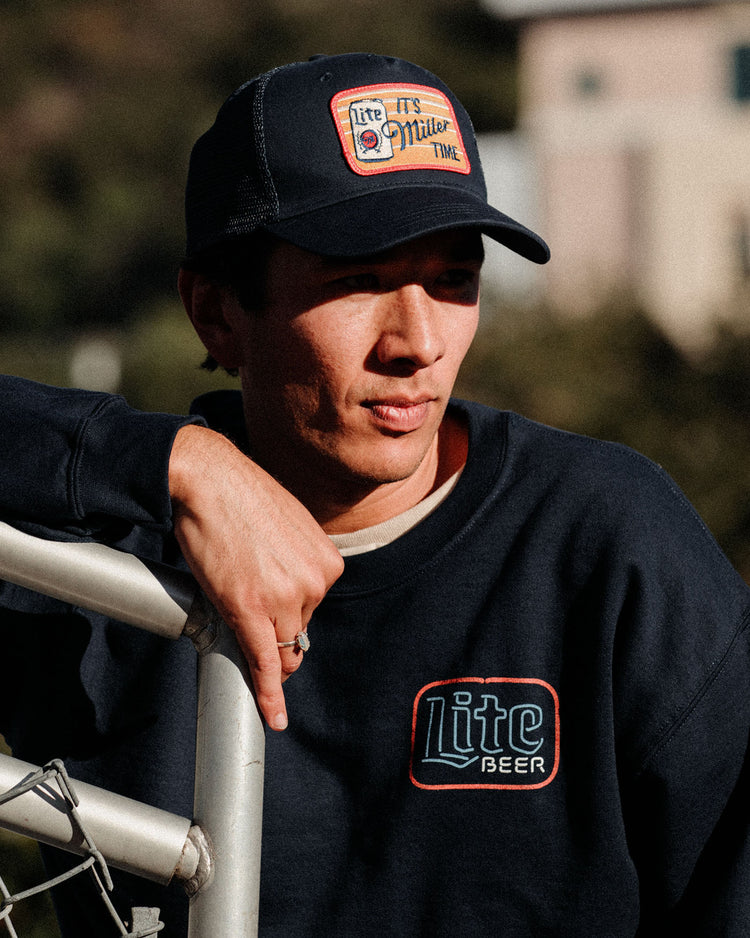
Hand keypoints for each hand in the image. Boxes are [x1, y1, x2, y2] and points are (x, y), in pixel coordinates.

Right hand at [168, 424, 343, 730]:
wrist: (209, 478)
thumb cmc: (242, 497)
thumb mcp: (290, 528)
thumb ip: (299, 562)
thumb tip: (287, 588)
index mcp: (328, 563)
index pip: (314, 608)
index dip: (291, 613)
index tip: (280, 623)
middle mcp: (314, 582)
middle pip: (297, 629)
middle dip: (275, 627)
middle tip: (249, 608)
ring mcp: (284, 598)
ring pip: (277, 645)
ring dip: (262, 646)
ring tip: (237, 609)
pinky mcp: (249, 609)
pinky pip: (264, 662)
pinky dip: (269, 693)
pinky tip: (273, 715)